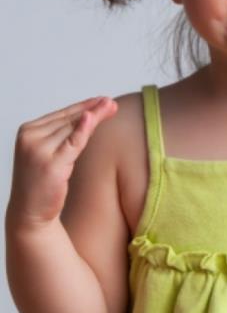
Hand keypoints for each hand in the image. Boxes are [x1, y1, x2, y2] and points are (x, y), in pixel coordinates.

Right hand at [6, 96, 117, 232]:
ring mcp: (38, 151)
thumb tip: (91, 115)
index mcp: (28, 131)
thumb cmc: (43, 182)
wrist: (29, 212)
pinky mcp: (50, 164)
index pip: (61, 115)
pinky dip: (83, 129)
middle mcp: (30, 138)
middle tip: (112, 102)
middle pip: (69, 119)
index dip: (84, 106)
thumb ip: (66, 134)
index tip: (102, 99)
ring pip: (73, 129)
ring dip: (94, 116)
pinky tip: (92, 117)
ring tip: (111, 107)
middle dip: (92, 109)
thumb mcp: (53, 153)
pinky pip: (73, 143)